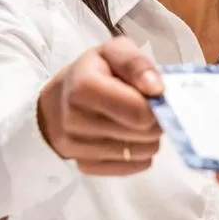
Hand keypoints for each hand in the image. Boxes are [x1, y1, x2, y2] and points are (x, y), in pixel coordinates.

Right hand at [37, 36, 163, 175]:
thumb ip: (136, 63)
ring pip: (138, 153)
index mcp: (84, 87)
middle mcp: (75, 121)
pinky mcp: (83, 166)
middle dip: (156, 122)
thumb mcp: (114, 51)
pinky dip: (138, 155)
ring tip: (140, 121)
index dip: (158, 106)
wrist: (60, 99)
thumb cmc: (95, 71)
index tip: (157, 97)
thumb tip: (157, 89)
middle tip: (151, 109)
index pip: (139, 112)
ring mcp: (76, 147)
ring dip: (149, 139)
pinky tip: (131, 138)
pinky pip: (129, 168)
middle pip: (142, 135)